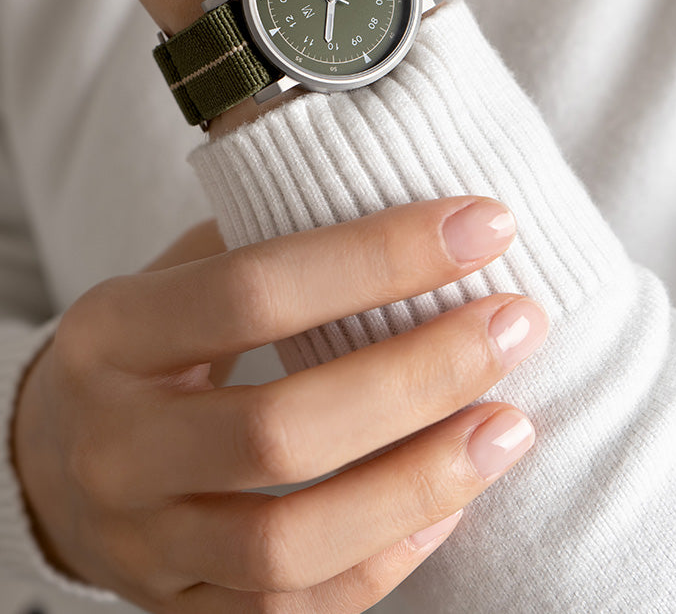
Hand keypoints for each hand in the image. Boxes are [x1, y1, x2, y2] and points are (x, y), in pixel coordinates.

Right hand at [14, 197, 547, 612]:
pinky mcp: (182, 604)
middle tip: (513, 325)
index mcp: (112, 336)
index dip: (379, 257)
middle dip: (419, 375)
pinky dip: (385, 558)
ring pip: (291, 542)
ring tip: (509, 425)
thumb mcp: (173, 278)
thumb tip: (403, 205)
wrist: (57, 461)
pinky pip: (294, 606)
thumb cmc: (142, 350)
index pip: (254, 291)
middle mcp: (117, 447)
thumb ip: (265, 244)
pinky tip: (451, 503)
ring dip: (419, 482)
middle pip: (280, 428)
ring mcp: (145, 540)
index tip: (480, 228)